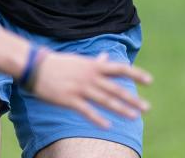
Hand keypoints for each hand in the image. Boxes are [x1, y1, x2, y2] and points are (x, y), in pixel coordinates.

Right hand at [32, 51, 152, 127]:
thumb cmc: (58, 63)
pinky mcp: (69, 99)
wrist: (35, 67)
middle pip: (115, 88)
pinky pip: (86, 111)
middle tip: (146, 107)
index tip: (149, 81)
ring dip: (120, 109)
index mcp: (92, 65)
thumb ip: (94, 62)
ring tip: (134, 117)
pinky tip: (108, 126)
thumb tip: (105, 57)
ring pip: (104, 100)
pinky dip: (97, 119)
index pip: (118, 68)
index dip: (135, 74)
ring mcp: (80, 88)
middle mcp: (89, 76)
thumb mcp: (78, 60)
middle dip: (132, 98)